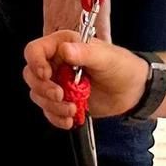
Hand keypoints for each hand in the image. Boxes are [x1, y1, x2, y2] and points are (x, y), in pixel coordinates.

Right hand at [23, 31, 148, 128]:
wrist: (133, 91)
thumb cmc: (122, 66)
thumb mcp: (105, 57)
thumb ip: (84, 53)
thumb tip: (65, 50)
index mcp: (62, 46)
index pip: (34, 51)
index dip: (35, 62)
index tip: (46, 74)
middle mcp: (56, 63)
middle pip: (31, 75)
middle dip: (43, 89)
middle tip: (60, 95)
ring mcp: (58, 83)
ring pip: (38, 95)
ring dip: (52, 106)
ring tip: (71, 109)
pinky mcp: (62, 101)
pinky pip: (48, 111)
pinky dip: (56, 118)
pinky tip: (70, 119)